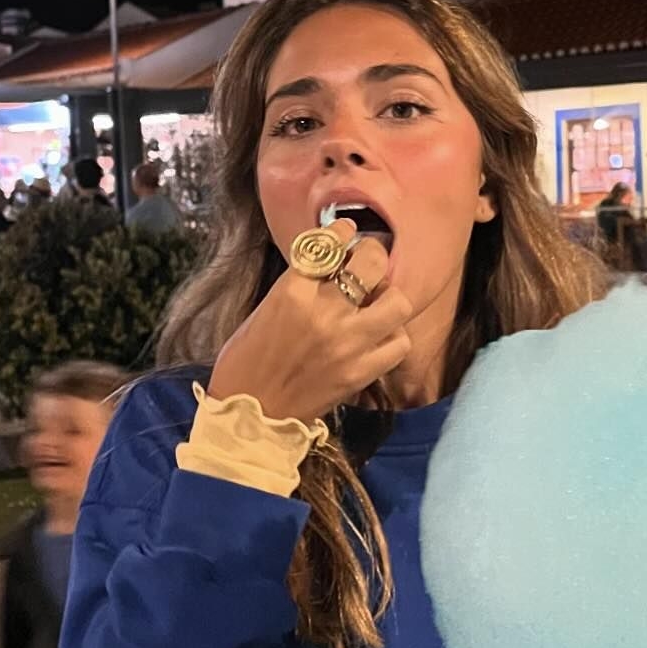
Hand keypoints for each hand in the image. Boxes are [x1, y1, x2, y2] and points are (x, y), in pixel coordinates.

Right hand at [208, 220, 412, 423]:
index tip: (346, 231)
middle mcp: (324, 312)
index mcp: (292, 292)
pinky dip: (393, 335)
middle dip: (372, 255)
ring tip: (376, 302)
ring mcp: (347, 343)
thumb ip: (299, 285)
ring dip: (388, 297)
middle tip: (367, 263)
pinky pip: (399, 343)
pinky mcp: (361, 372)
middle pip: (372, 261)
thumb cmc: (246, 361)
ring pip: (396, 301)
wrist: (249, 416)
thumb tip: (332, 264)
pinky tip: (379, 336)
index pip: (329, 243)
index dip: (343, 231)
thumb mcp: (264, 310)